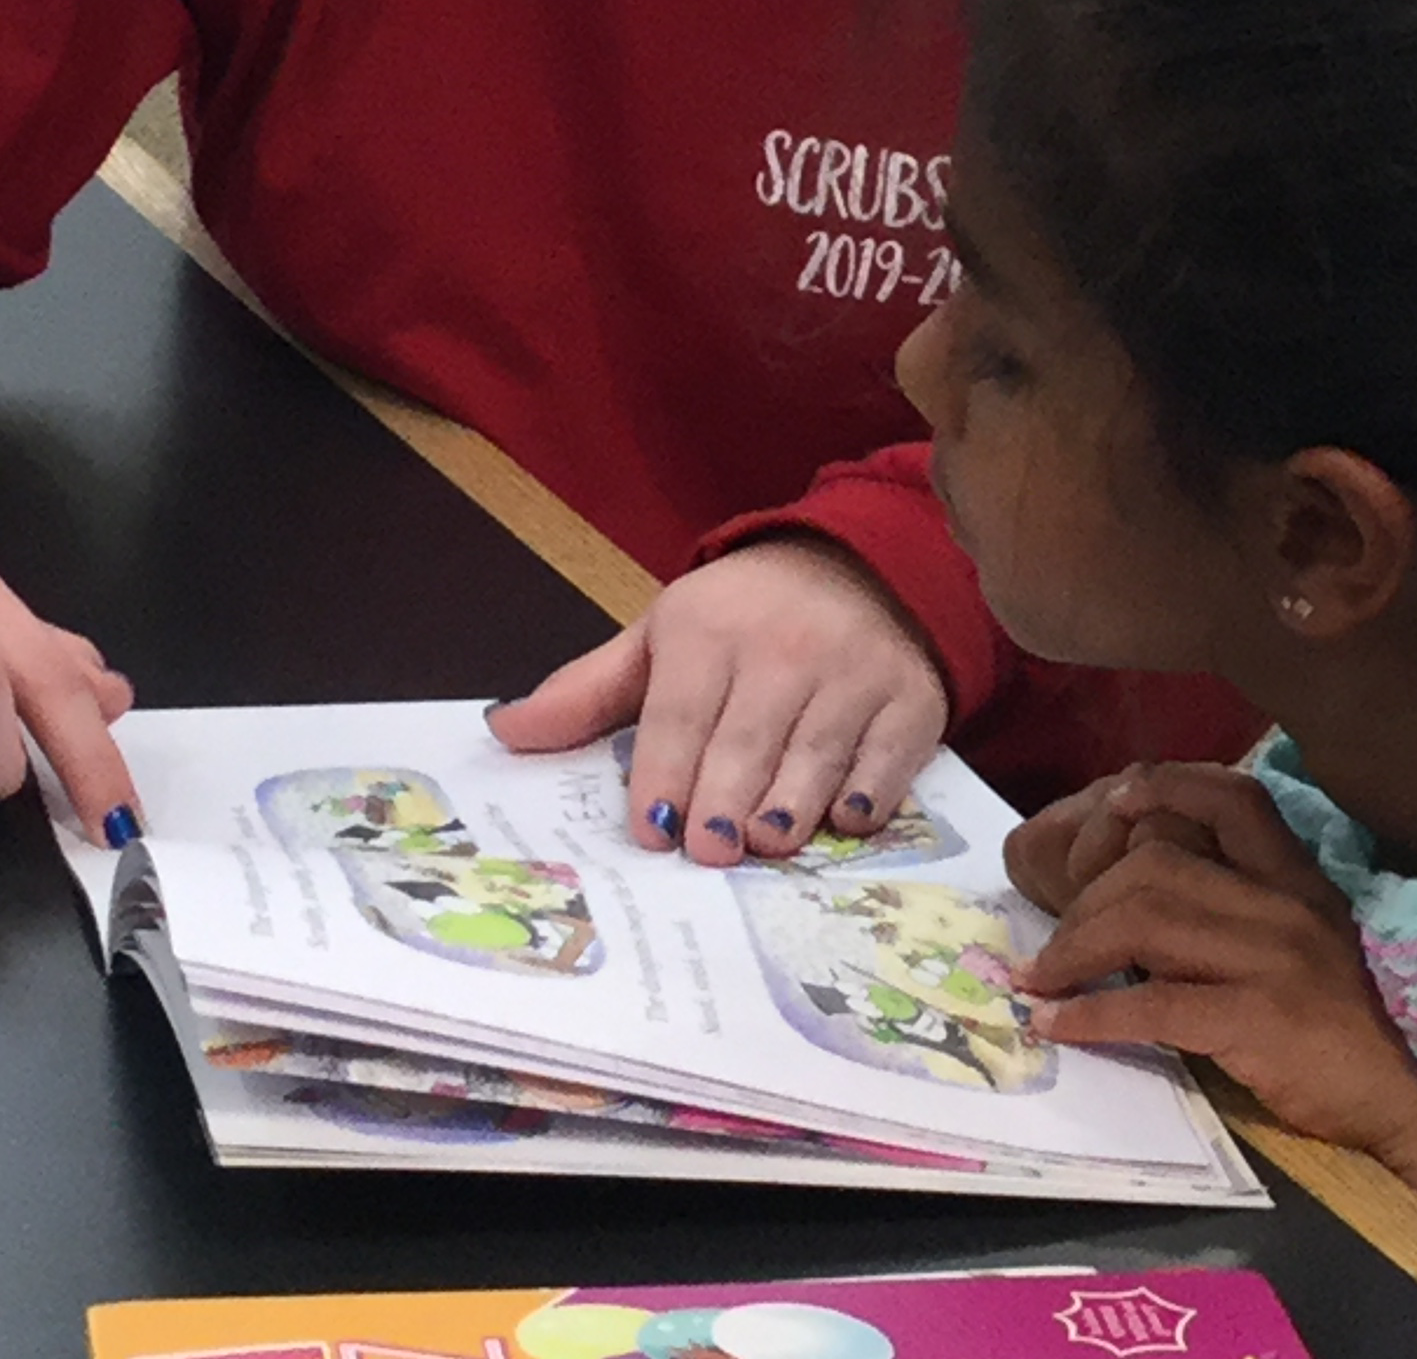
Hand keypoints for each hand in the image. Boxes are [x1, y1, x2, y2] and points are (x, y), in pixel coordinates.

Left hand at [484, 536, 947, 865]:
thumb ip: (588, 692)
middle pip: (746, 739)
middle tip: (709, 850)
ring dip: (791, 803)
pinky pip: (889, 755)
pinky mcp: (910, 698)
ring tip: (766, 843)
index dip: (663, 773)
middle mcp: (783, 646)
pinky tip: (846, 821)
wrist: (859, 566)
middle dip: (724, 799)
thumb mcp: (662, 637)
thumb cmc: (742, 618)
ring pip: (816, 751)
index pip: (678, 713)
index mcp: (707, 629)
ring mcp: (853, 672)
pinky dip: (870, 791)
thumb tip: (506, 732)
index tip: (650, 828)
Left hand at [1014, 768, 1416, 1166]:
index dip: (1166, 787)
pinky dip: (1092, 1014)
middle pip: (1157, 864)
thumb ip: (1235, 912)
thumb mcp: (1299, 946)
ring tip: (1041, 981)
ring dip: (1074, 951)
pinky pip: (1155, 1004)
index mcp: (1297, 881)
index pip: (1233, 798)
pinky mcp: (1259, 1019)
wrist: (1403, 1105)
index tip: (1112, 805)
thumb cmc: (1338, 1030)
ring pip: (1146, 921)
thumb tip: (1130, 902)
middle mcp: (1285, 906)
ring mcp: (1274, 960)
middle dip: (1086, 901)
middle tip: (1053, 946)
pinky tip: (1059, 1025)